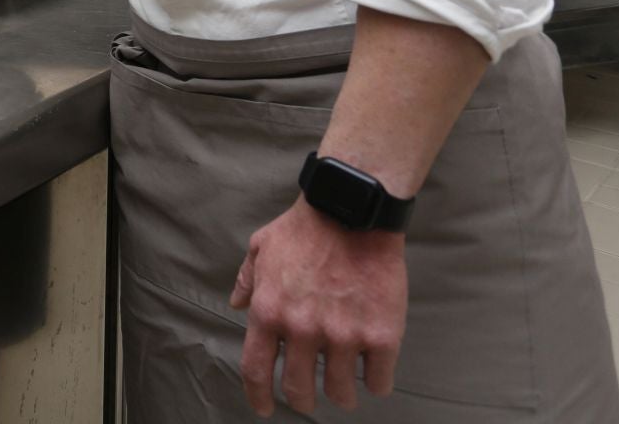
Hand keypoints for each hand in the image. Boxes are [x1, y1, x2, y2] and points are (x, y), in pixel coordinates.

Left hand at [230, 197, 405, 415]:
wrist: (353, 213)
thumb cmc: (305, 228)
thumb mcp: (262, 247)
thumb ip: (247, 279)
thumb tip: (237, 305)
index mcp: (269, 312)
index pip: (256, 370)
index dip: (258, 396)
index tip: (264, 408)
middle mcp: (302, 330)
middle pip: (299, 390)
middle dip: (302, 400)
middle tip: (308, 399)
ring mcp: (343, 336)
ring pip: (341, 391)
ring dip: (341, 395)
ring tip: (343, 389)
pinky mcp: (381, 335)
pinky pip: (379, 380)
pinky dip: (377, 383)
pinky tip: (374, 376)